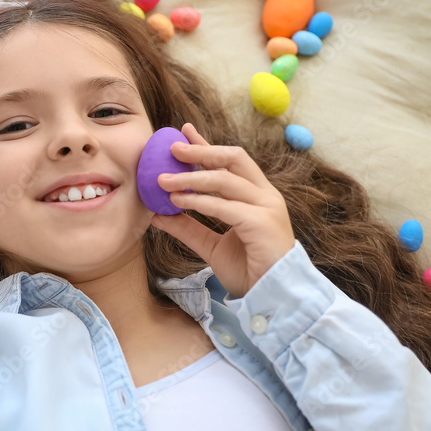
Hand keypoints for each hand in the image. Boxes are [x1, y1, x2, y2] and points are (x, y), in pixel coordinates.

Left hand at [150, 122, 295, 298]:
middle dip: (201, 150)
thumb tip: (157, 213)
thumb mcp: (211, 246)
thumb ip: (188, 228)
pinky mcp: (262, 223)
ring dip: (191, 178)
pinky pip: (225, 206)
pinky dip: (199, 202)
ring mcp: (266, 207)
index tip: (183, 132)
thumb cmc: (248, 270)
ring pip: (225, 180)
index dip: (206, 145)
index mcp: (257, 196)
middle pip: (233, 159)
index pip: (230, 162)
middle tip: (171, 148)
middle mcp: (265, 195)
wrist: (273, 298)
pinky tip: (178, 202)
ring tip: (162, 181)